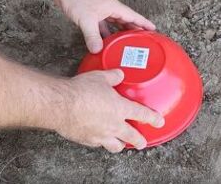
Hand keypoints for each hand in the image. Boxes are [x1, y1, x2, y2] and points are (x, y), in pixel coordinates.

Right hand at [46, 69, 163, 152]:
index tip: (158, 121)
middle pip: (132, 137)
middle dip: (139, 140)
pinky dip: (102, 142)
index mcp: (120, 109)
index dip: (153, 118)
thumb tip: (119, 73)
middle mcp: (113, 125)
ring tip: (121, 144)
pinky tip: (99, 138)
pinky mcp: (87, 140)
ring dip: (120, 145)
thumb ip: (113, 76)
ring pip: (115, 146)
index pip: (142, 115)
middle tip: (142, 142)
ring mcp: (100, 135)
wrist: (61, 105)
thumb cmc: (81, 90)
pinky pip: (98, 144)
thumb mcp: (100, 77)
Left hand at [54, 0, 155, 52]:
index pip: (134, 16)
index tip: (153, 29)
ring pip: (114, 24)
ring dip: (119, 33)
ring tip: (125, 43)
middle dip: (134, 30)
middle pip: (126, 21)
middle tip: (141, 40)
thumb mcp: (87, 20)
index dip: (144, 23)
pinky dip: (105, 33)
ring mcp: (101, 10)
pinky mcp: (92, 13)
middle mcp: (110, 8)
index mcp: (114, 7)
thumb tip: (97, 50)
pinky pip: (103, 25)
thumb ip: (93, 36)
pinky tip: (104, 41)